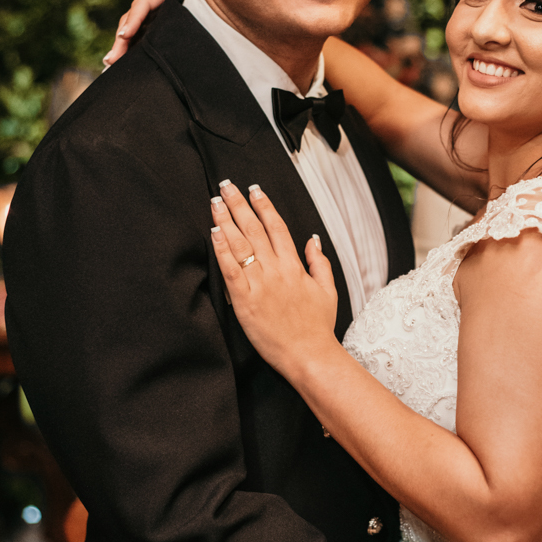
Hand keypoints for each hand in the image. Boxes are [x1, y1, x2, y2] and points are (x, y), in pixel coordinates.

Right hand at [102, 0, 190, 66]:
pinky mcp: (153, 31)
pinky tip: (119, 64)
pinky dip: (129, 51)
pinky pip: (137, 40)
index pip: (142, 4)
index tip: (124, 35)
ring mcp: (151, 18)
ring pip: (130, 31)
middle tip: (112, 58)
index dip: (133, 19)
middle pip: (131, 20)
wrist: (217, 9)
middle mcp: (153, 4)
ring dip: (120, 46)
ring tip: (111, 63)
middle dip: (120, 39)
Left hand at [210, 181, 337, 378]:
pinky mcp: (245, 301)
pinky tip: (214, 232)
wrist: (309, 355)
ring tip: (216, 201)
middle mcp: (277, 270)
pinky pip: (230, 270)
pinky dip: (222, 249)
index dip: (264, 206)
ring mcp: (260, 284)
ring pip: (241, 244)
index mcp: (295, 266)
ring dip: (226, 220)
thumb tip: (314, 240)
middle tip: (226, 186)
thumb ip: (319, 263)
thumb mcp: (328, 291)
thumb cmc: (318, 327)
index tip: (254, 189)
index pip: (277, 227)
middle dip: (239, 204)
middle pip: (255, 229)